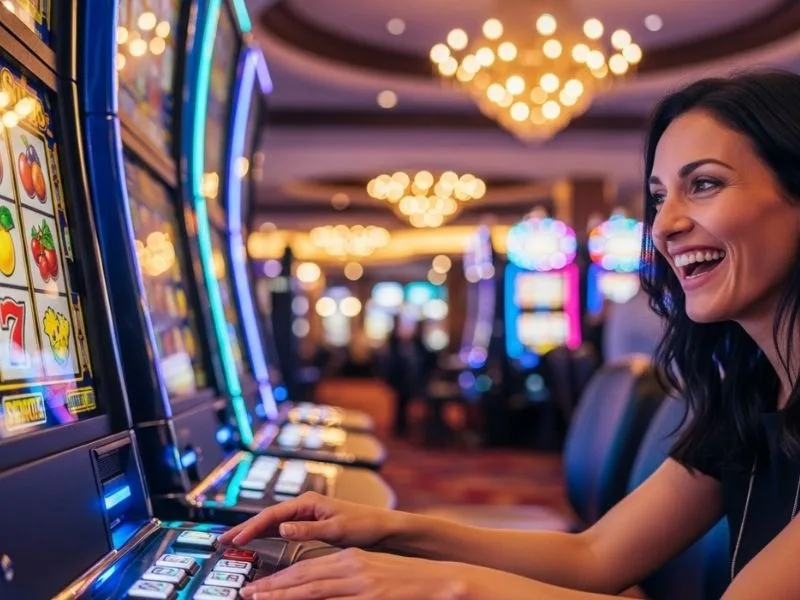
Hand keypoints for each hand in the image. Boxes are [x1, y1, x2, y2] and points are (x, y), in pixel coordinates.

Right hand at [219, 492, 404, 548]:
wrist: (382, 527)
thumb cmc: (365, 524)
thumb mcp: (336, 528)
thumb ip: (308, 529)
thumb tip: (282, 528)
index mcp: (309, 501)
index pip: (272, 515)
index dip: (252, 527)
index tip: (237, 539)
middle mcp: (305, 505)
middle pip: (267, 517)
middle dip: (244, 527)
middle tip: (222, 540)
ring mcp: (307, 514)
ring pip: (272, 523)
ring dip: (252, 531)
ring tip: (232, 541)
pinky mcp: (310, 523)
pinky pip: (281, 528)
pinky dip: (265, 535)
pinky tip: (255, 542)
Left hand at [240, 549, 468, 599]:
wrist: (439, 580)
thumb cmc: (405, 580)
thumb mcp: (371, 574)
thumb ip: (345, 581)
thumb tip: (318, 590)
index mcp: (350, 559)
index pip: (307, 567)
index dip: (280, 578)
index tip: (259, 586)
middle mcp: (352, 566)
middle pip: (304, 576)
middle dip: (273, 586)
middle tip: (248, 593)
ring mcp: (361, 583)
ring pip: (313, 588)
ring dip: (284, 595)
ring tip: (260, 599)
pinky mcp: (371, 596)